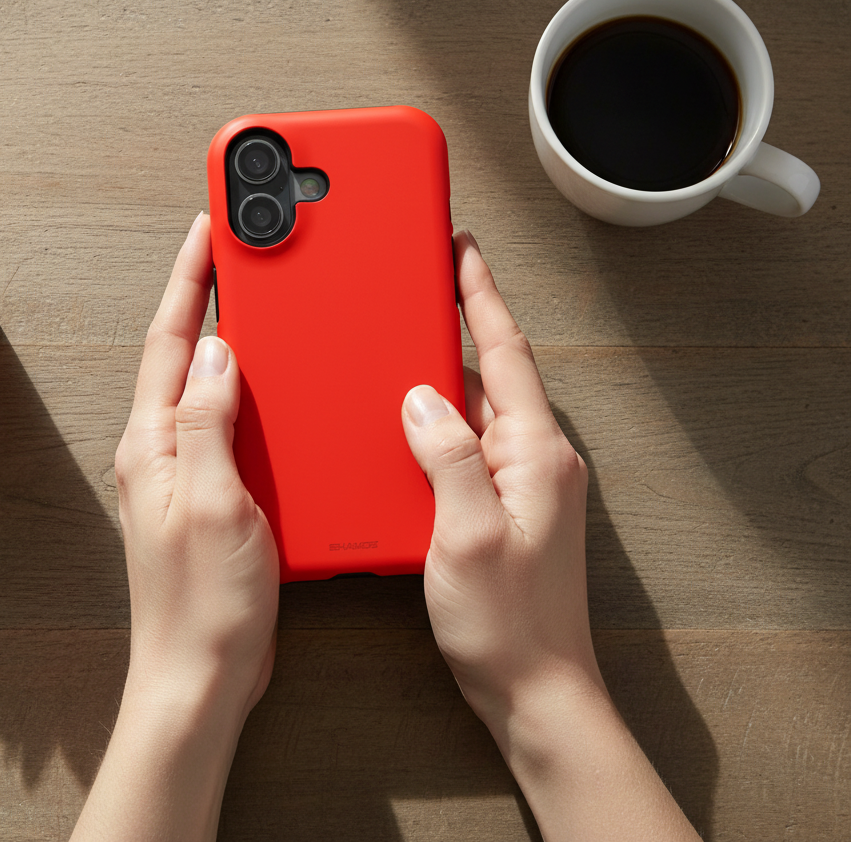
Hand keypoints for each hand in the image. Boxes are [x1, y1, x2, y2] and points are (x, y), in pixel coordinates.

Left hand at [115, 211, 277, 714]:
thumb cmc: (203, 602)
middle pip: (186, 352)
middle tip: (239, 247)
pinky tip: (275, 384)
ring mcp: (186, 468)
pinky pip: (229, 421)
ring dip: (232, 338)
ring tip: (260, 298)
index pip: (171, 340)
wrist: (204, 675)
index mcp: (153, 441)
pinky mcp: (212, 490)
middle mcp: (162, 447)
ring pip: (210, 384)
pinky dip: (251, 390)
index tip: (209, 227)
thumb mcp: (212, 501)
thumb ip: (210, 422)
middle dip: (209, 294)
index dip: (190, 278)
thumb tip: (219, 352)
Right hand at [402, 230, 698, 841]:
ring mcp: (522, 482)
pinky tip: (406, 428)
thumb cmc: (509, 622)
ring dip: (441, 378)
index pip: (504, 353)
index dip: (481, 295)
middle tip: (421, 285)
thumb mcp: (467, 534)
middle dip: (456, 324)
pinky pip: (466, 445)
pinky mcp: (504, 505)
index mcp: (535, 451)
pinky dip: (437, 426)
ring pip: (475, 410)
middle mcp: (535, 457)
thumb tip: (421, 398)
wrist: (536, 689)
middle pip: (490, 373)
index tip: (463, 248)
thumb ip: (445, 457)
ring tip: (402, 349)